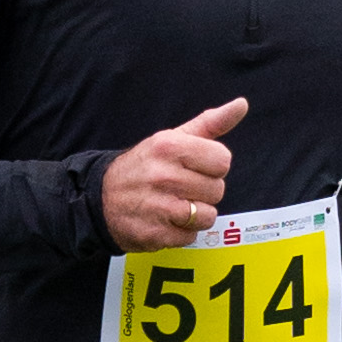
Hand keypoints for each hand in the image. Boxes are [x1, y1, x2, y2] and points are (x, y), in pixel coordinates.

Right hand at [98, 99, 248, 250]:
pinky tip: (164, 221)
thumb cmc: (144, 166)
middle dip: (204, 191)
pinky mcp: (155, 234)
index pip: (222, 161)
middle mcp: (163, 176)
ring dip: (196, 215)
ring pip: (208, 216)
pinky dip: (181, 232)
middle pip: (217, 190)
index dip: (212, 166)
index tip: (194, 167)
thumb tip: (241, 105)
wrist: (100, 199)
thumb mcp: (171, 138)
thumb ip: (210, 123)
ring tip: (175, 206)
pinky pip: (190, 236)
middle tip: (181, 188)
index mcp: (169, 147)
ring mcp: (158, 207)